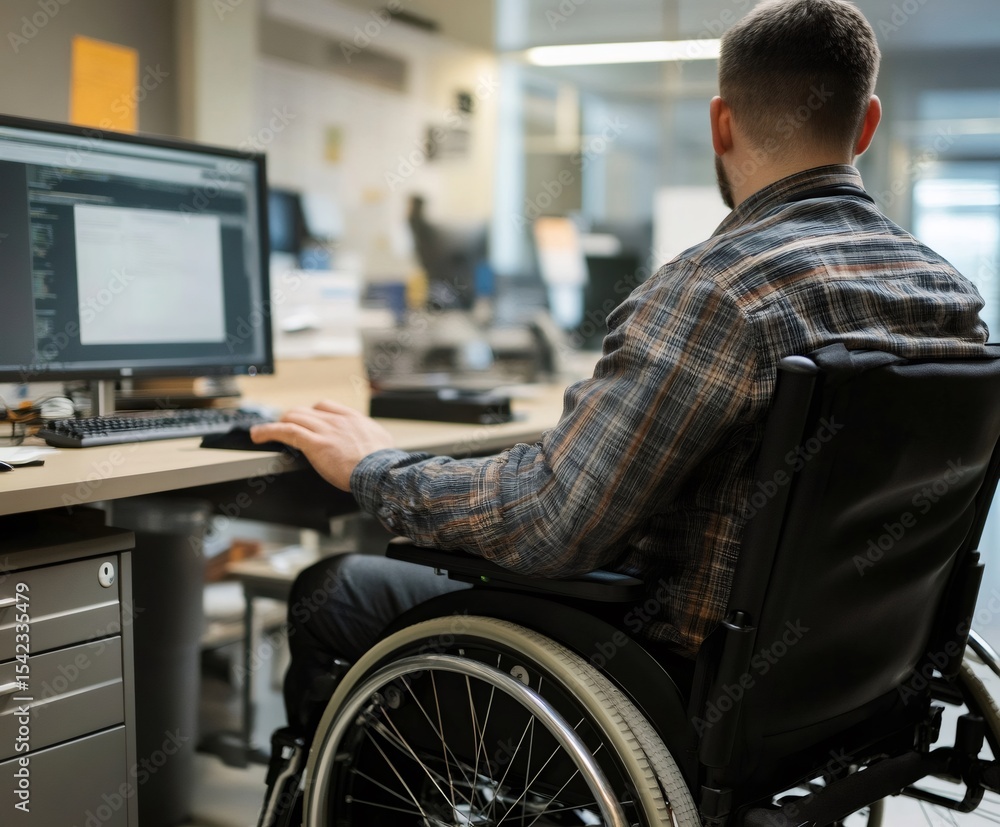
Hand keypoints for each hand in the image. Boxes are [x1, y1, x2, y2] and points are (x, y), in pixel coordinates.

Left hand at [250, 401, 394, 490]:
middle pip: (306, 410)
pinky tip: (258, 435)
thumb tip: (374, 445)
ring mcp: (325, 430)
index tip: (307, 420)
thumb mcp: (382, 443)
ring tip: (264, 432)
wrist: (380, 472)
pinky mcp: (314, 443)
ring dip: (277, 423)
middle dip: (292, 419)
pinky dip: (268, 431)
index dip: (312, 414)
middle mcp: (337, 420)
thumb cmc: (382, 465)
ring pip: (293, 417)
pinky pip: (286, 431)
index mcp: (353, 419)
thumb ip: (371, 439)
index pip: (325, 407)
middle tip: (284, 429)